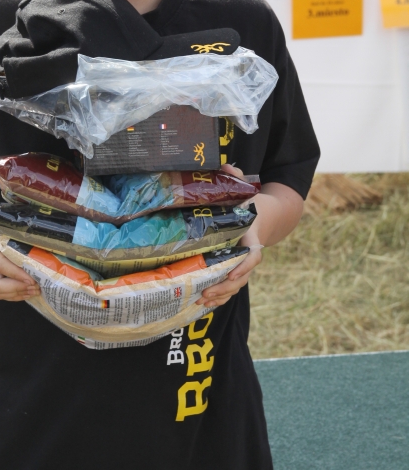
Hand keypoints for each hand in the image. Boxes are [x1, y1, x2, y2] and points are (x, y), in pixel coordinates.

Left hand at [195, 164, 260, 307]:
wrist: (269, 215)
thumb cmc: (253, 202)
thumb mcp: (247, 188)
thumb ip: (236, 178)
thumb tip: (226, 166)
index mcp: (252, 235)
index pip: (253, 254)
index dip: (244, 265)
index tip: (233, 271)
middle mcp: (250, 252)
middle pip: (242, 276)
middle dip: (225, 286)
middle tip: (206, 292)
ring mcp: (245, 263)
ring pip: (237, 284)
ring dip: (221, 295)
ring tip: (201, 301)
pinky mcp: (238, 267)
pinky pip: (232, 285)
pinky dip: (221, 295)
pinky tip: (205, 302)